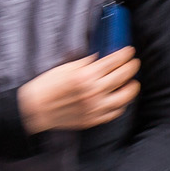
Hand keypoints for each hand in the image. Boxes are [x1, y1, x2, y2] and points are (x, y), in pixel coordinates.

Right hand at [17, 48, 139, 132]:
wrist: (35, 109)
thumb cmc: (48, 85)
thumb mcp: (67, 67)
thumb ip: (87, 62)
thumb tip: (101, 56)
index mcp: (86, 76)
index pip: (113, 62)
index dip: (124, 54)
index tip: (130, 50)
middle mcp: (94, 92)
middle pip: (122, 76)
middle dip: (131, 67)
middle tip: (135, 62)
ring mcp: (95, 108)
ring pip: (124, 97)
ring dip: (132, 88)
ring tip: (133, 82)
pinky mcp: (93, 120)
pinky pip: (114, 113)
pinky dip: (121, 105)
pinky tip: (121, 99)